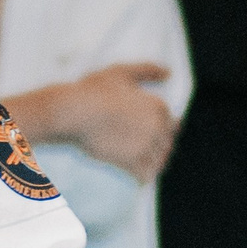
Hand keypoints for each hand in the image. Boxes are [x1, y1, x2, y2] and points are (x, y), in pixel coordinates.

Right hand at [8, 63, 177, 182]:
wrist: (74, 112)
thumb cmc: (94, 90)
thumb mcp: (121, 73)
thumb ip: (148, 70)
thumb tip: (169, 72)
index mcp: (159, 106)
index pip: (172, 125)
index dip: (160, 130)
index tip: (144, 133)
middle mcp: (158, 127)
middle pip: (166, 144)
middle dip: (155, 148)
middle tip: (136, 149)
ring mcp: (147, 145)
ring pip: (159, 161)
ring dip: (150, 163)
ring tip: (136, 163)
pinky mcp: (133, 162)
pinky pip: (147, 175)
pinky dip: (142, 177)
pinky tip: (134, 176)